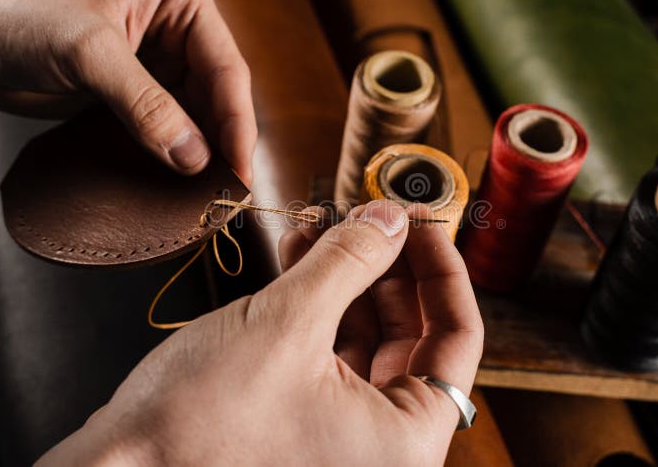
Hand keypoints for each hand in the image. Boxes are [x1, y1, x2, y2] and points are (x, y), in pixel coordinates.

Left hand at [0, 0, 255, 179]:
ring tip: (209, 197)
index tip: (240, 173)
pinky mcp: (141, 97)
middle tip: (227, 195)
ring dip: (204, 158)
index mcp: (183, 4)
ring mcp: (162, 68)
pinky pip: (171, 133)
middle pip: (220, 100)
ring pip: (201, 121)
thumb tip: (194, 156)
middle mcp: (181, 35)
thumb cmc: (23, 19)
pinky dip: (176, 160)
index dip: (237, 126)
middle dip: (224, 146)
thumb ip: (144, 104)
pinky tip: (181, 185)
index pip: (227, 71)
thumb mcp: (88, 55)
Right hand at [37, 200, 483, 465]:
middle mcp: (380, 446)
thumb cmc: (198, 422)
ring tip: (323, 220)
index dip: (442, 268)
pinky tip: (301, 251)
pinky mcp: (299, 420)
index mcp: (404, 441)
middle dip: (384, 264)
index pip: (458, 338)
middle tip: (368, 213)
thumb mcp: (287, 324)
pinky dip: (317, 301)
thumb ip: (349, 262)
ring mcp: (338, 435)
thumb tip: (390, 218)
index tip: (420, 220)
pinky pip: (326, 350)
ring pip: (363, 336)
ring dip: (345, 274)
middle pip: (410, 334)